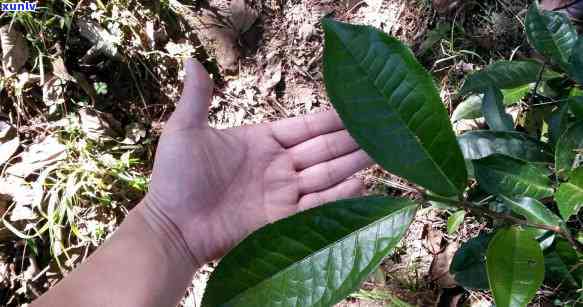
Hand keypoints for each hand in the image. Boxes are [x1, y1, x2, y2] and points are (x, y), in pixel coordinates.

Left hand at [142, 59, 371, 264]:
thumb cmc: (175, 177)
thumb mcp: (184, 131)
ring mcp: (282, 194)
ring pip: (326, 176)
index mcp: (262, 142)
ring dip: (351, 166)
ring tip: (379, 154)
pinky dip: (338, 197)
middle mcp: (279, 167)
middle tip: (383, 130)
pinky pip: (316, 206)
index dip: (331, 119)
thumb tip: (190, 60)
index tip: (357, 107)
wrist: (171, 226)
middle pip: (323, 151)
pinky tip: (360, 185)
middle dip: (351, 141)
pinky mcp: (283, 221)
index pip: (305, 127)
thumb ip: (196, 98)